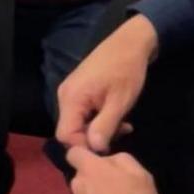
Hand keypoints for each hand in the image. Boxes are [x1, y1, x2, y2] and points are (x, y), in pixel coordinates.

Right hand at [55, 15, 156, 153]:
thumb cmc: (126, 71)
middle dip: (94, 138)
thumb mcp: (119, 102)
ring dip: (99, 129)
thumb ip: (105, 126)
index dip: (84, 146)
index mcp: (71, 98)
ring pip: (78, 123)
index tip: (107, 147)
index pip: (65, 135)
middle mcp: (64, 96)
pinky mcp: (78, 90)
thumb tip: (95, 149)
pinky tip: (117, 118)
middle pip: (70, 130)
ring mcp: (70, 92)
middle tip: (120, 134)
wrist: (129, 43)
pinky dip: (98, 120)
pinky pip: (82, 113)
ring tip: (123, 125)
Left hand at [69, 147, 162, 193]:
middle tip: (110, 193)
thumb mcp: (137, 171)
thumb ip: (117, 160)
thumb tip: (107, 160)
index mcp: (90, 169)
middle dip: (91, 183)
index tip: (93, 162)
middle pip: (79, 180)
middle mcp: (77, 187)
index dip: (83, 156)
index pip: (73, 153)